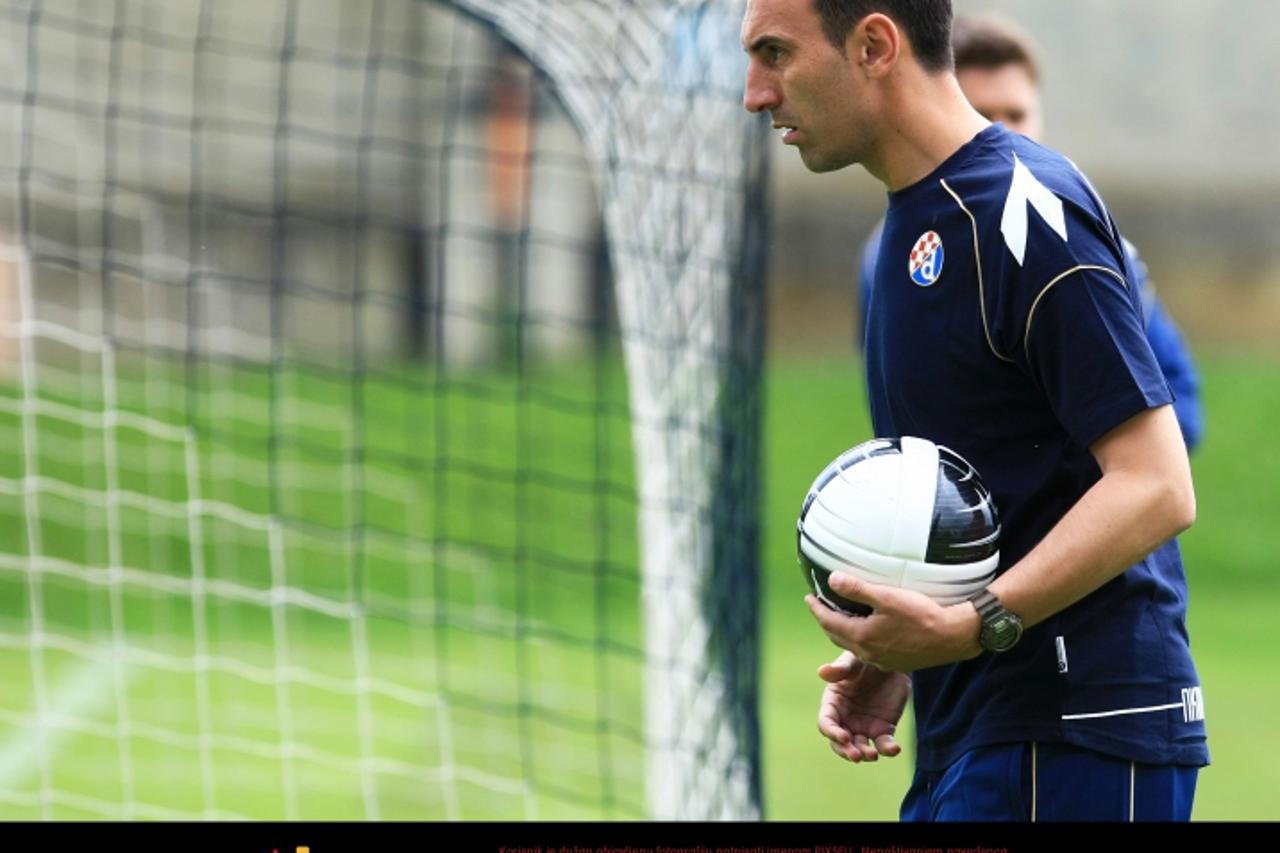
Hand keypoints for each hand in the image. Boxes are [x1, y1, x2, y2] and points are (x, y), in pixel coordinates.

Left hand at [806, 571, 982, 671]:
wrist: (955, 636)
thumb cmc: (922, 614)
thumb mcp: (887, 596)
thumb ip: (857, 589)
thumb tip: (832, 579)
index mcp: (862, 637)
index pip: (828, 622)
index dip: (816, 609)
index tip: (808, 597)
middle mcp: (869, 653)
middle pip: (837, 636)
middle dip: (826, 620)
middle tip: (821, 606)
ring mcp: (883, 661)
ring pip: (853, 645)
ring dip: (842, 630)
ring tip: (840, 616)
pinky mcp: (898, 663)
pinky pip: (870, 651)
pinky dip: (860, 639)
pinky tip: (868, 630)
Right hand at [817, 650, 910, 762]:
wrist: (893, 662)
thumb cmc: (866, 658)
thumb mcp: (853, 661)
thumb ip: (840, 669)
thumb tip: (822, 671)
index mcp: (833, 703)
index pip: (826, 723)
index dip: (832, 732)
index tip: (844, 736)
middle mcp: (845, 718)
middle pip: (840, 742)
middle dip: (846, 751)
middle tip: (856, 756)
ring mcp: (864, 726)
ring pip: (860, 747)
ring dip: (864, 754)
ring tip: (873, 755)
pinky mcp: (883, 729)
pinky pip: (883, 744)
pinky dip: (887, 749)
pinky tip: (894, 749)